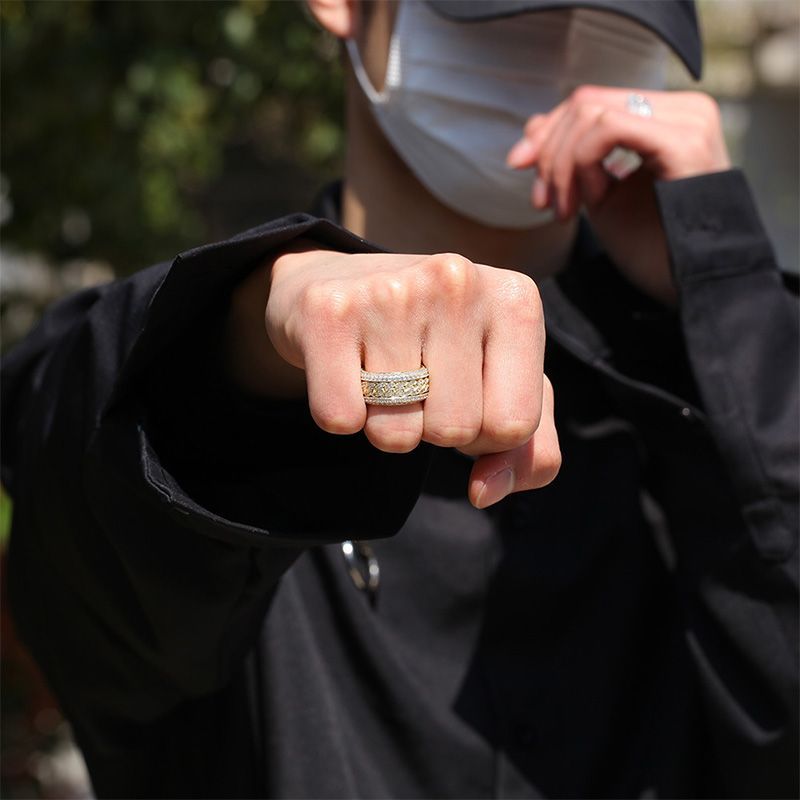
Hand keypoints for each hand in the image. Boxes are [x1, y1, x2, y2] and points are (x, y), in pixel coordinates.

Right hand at [228, 244, 560, 508]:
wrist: (341, 280)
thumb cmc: (436, 342)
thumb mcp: (502, 384)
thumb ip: (530, 452)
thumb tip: (484, 491)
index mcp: (515, 299)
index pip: (515, 425)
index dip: (486, 435)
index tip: (466, 396)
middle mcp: (457, 281)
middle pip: (455, 430)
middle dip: (433, 427)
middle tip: (418, 383)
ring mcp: (390, 292)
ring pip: (396, 435)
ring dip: (387, 424)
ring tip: (383, 372)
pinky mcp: (328, 311)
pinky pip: (341, 420)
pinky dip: (342, 416)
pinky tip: (347, 370)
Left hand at [506, 86, 730, 304]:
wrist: (689, 286)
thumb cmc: (648, 247)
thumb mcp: (598, 194)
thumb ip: (571, 156)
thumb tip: (533, 125)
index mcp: (666, 118)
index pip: (590, 103)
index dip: (547, 134)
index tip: (518, 168)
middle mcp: (683, 109)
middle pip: (585, 103)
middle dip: (549, 154)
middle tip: (543, 204)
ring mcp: (688, 121)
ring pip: (592, 111)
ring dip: (563, 165)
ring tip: (568, 211)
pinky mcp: (685, 142)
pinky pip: (609, 128)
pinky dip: (584, 162)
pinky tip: (593, 201)